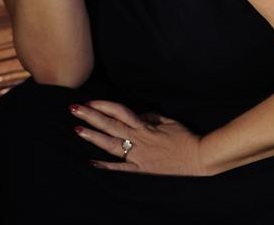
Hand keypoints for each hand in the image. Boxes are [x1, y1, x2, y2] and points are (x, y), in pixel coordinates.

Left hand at [69, 100, 209, 175]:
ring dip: (93, 137)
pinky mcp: (142, 171)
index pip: (119, 111)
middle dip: (91, 116)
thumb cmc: (185, 138)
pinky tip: (92, 164)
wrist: (199, 158)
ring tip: (77, 130)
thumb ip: (150, 116)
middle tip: (74, 109)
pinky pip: (122, 169)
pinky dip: (107, 167)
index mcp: (144, 125)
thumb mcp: (168, 120)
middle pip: (109, 125)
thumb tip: (138, 115)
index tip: (89, 101)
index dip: (103, 105)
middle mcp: (138, 139)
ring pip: (111, 144)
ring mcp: (139, 156)